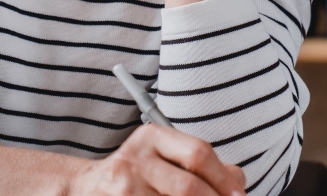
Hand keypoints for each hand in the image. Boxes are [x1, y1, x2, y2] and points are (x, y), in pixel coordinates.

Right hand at [68, 124, 246, 195]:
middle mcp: (135, 160)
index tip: (239, 195)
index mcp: (151, 138)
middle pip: (189, 186)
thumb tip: (237, 181)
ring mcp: (126, 188)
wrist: (87, 188)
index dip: (225, 180)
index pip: (198, 153)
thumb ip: (201, 163)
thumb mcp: (163, 156)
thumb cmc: (136, 174)